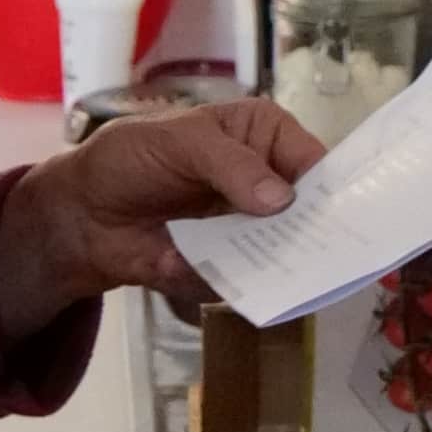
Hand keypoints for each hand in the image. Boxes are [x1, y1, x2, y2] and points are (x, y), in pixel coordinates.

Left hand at [0, 96, 327, 342]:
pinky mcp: (229, 267)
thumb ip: (229, 165)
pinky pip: (252, 283)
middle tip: (336, 257)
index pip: (314, 160)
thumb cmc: (130, 158)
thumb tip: (281, 200)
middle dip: (321, 235)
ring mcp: (252, 229)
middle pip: (311, 212)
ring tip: (306, 283)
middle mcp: (268, 181)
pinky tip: (263, 296)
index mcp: (264, 135)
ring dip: (291, 267)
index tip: (349, 216)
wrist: (82, 214)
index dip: (334, 187)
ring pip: (288, 252)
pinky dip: (252, 290)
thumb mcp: (178, 142)